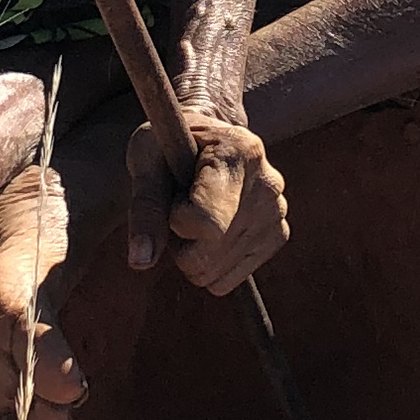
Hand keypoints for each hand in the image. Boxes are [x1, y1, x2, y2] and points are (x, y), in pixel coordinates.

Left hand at [126, 107, 288, 293]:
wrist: (207, 139)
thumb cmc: (170, 144)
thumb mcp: (146, 160)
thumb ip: (145, 207)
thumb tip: (141, 261)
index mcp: (238, 151)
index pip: (207, 222)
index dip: (175, 219)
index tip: (173, 195)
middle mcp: (268, 182)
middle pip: (208, 255)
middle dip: (179, 242)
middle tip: (179, 207)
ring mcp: (277, 212)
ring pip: (214, 274)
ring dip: (192, 254)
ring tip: (196, 214)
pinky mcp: (278, 235)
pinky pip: (226, 281)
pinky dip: (209, 265)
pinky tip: (213, 227)